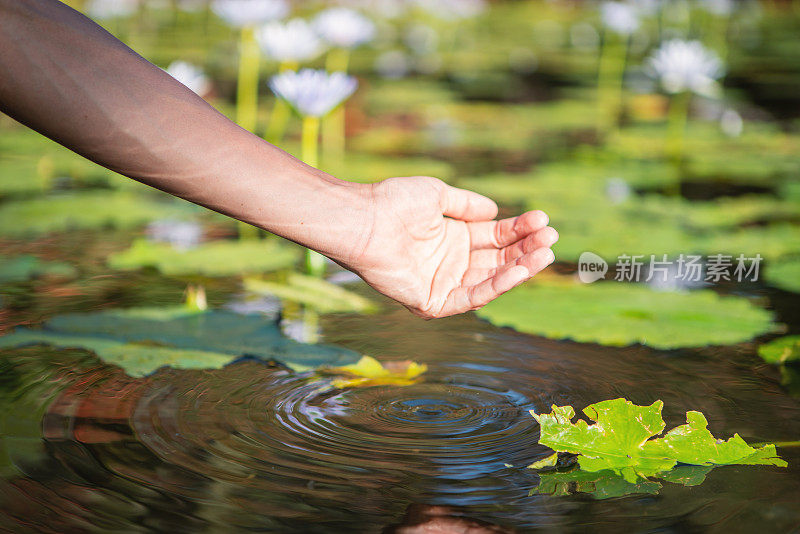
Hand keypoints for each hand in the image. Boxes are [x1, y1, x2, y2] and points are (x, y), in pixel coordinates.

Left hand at [342, 176, 557, 318]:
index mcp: (453, 238)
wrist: (365, 220)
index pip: (495, 237)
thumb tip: (495, 212)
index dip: (519, 230)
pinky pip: (471, 297)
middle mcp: (451, 263)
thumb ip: (467, 205)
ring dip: (519, 268)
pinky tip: (518, 270)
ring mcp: (443, 284)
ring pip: (490, 280)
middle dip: (525, 249)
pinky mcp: (433, 303)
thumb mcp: (438, 195)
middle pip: (498, 260)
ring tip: (544, 253)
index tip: (543, 220)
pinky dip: (496, 285)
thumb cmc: (393, 203)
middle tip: (551, 237)